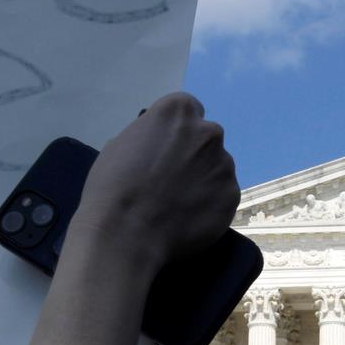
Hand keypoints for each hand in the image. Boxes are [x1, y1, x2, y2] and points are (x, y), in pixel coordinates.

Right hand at [71, 93, 238, 273]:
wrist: (126, 233)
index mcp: (178, 111)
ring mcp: (224, 164)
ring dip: (203, 180)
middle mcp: (209, 132)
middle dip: (193, 154)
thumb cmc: (112, 186)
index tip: (166, 149)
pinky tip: (189, 218)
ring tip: (179, 204)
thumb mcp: (121, 145)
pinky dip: (210, 205)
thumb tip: (158, 147)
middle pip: (206, 139)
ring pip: (217, 168)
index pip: (187, 111)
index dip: (176, 132)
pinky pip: (222, 196)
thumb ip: (149, 137)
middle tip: (172, 179)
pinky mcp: (232, 195)